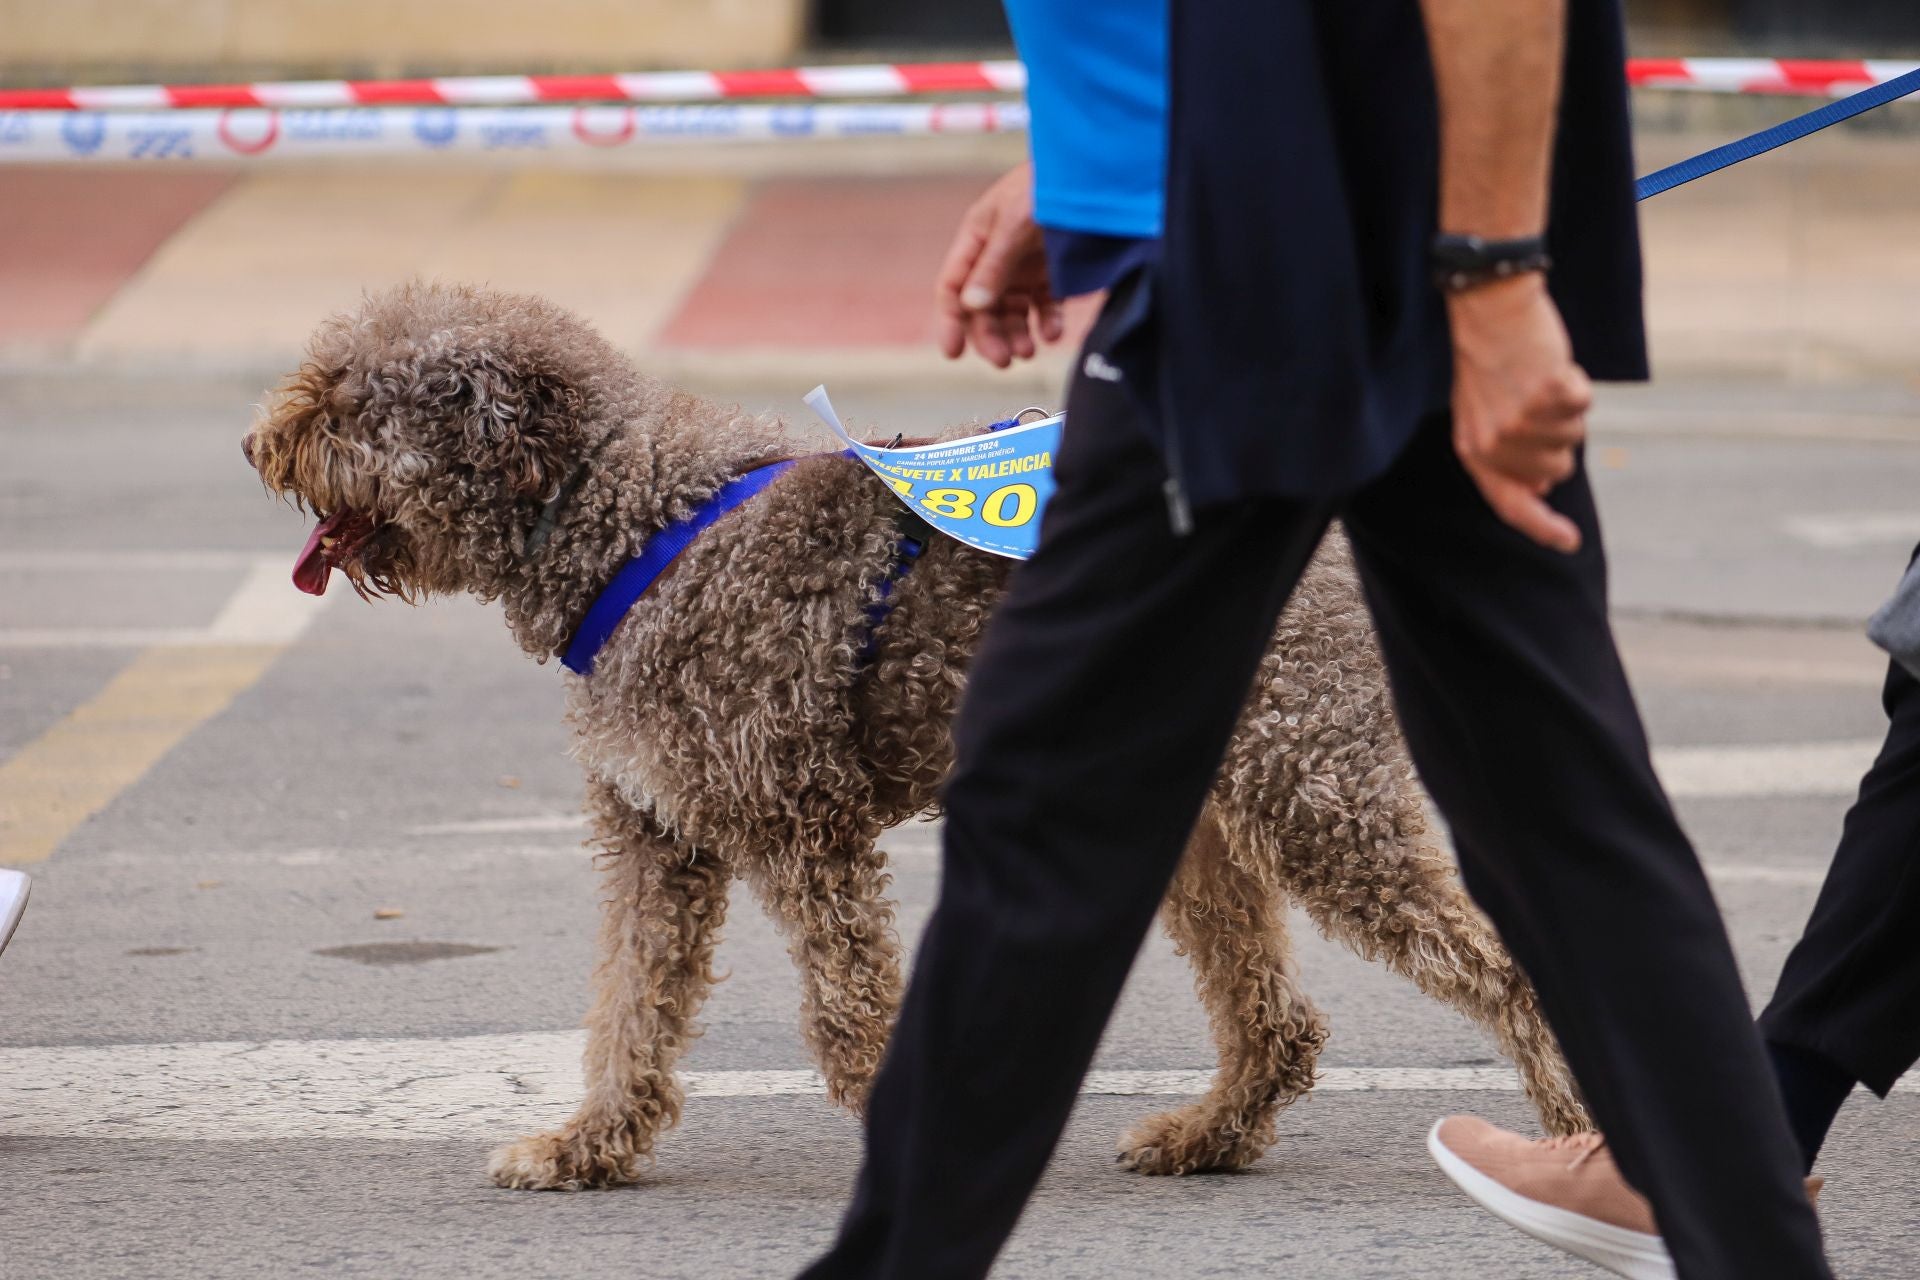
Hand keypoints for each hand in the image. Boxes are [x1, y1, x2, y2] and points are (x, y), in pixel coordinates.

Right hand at [934, 163, 1064, 367]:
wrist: (1095, 172)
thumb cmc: (1047, 185)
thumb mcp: (1015, 222)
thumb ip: (994, 265)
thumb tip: (971, 306)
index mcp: (977, 239)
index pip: (953, 287)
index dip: (951, 321)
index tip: (953, 352)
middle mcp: (997, 258)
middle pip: (983, 309)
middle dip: (989, 336)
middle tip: (1003, 360)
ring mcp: (1025, 268)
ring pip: (1012, 314)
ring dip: (1016, 335)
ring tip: (1028, 351)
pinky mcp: (1053, 276)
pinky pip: (1044, 308)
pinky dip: (1046, 324)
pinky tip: (1051, 333)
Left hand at [1447, 274, 1592, 553]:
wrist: (1489, 311)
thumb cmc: (1490, 361)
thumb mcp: (1482, 414)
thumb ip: (1506, 455)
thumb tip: (1541, 485)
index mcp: (1475, 452)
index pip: (1511, 504)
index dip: (1541, 527)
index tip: (1570, 541)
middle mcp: (1495, 443)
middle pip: (1557, 469)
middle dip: (1557, 440)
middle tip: (1535, 404)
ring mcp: (1520, 420)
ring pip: (1574, 437)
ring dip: (1566, 411)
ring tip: (1538, 381)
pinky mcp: (1546, 394)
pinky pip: (1583, 404)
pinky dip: (1576, 385)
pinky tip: (1552, 368)